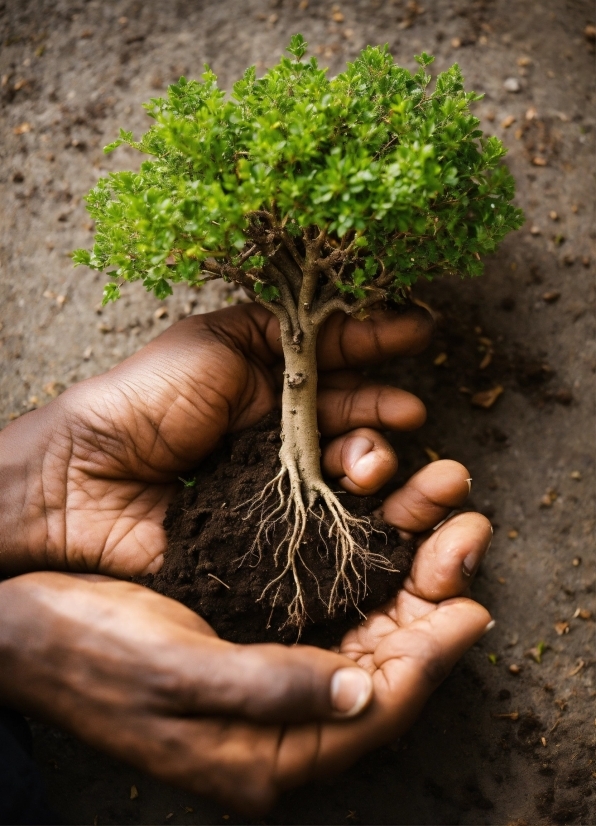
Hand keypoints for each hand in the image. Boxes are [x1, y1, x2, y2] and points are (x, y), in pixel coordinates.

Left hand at [0, 301, 437, 575]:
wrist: (87, 478)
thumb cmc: (146, 398)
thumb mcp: (215, 340)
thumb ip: (279, 328)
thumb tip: (341, 317)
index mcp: (262, 379)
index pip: (333, 360)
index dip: (375, 346)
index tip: (418, 336)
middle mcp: (275, 428)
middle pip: (347, 417)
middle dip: (383, 411)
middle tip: (409, 413)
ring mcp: (273, 480)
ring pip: (341, 468)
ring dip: (372, 457)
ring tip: (378, 461)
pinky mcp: (266, 528)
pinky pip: (321, 517)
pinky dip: (351, 508)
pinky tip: (369, 496)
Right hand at [0, 498, 490, 814]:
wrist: (26, 623)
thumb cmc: (90, 648)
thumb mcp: (175, 674)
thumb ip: (271, 693)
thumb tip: (364, 697)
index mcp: (260, 755)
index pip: (371, 714)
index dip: (429, 660)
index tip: (472, 606)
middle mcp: (276, 727)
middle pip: (380, 671)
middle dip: (430, 611)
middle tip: (468, 544)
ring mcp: (269, 684)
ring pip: (363, 639)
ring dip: (407, 588)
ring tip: (444, 534)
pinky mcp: (257, 642)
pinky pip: (332, 619)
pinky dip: (367, 583)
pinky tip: (387, 543)